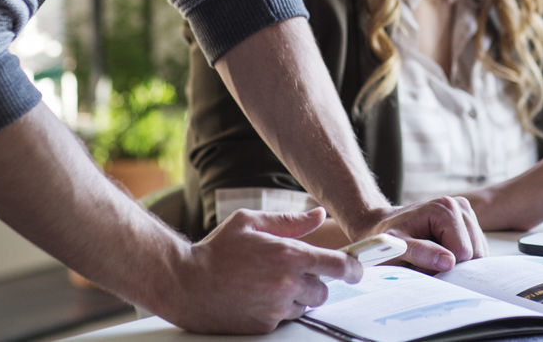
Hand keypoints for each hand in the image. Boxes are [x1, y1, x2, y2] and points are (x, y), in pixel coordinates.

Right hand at [165, 207, 361, 333]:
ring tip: (269, 283)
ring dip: (297, 296)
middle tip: (294, 272)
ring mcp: (275, 307)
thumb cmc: (216, 250)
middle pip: (324, 290)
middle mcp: (286, 283)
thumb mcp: (251, 222)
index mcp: (287, 254)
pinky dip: (279, 309)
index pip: (337, 265)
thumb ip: (289, 221)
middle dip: (316, 282)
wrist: (186, 284)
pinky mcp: (265, 326)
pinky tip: (258, 296)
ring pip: (306, 305)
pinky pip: (286, 318)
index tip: (357, 268)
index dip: (354, 267)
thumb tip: (318, 216)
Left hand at [353, 196, 486, 272]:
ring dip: (457, 263)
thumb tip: (449, 262)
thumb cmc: (388, 239)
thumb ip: (422, 253)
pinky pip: (476, 253)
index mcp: (445, 208)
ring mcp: (467, 215)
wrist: (383, 226)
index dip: (444, 265)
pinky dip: (461, 260)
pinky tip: (442, 254)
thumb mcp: (397, 246)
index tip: (422, 263)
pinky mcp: (470, 225)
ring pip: (478, 254)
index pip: (463, 251)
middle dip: (453, 265)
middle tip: (426, 262)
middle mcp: (461, 207)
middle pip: (475, 253)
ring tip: (432, 257)